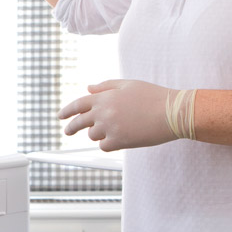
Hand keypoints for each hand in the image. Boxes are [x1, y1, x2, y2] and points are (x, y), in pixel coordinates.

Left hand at [58, 79, 187, 150]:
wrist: (171, 112)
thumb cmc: (153, 96)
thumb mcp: (128, 84)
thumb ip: (105, 86)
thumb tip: (88, 88)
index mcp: (104, 97)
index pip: (78, 104)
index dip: (67, 111)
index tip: (60, 116)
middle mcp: (103, 112)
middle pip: (79, 122)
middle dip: (71, 127)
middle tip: (67, 131)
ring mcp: (110, 127)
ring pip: (93, 135)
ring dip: (98, 134)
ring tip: (114, 129)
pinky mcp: (118, 141)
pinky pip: (104, 146)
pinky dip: (108, 144)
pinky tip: (119, 138)